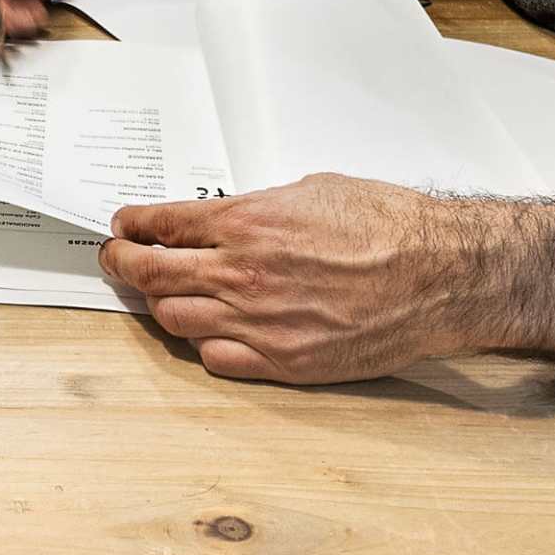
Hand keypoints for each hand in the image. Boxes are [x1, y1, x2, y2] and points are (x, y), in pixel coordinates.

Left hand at [97, 174, 484, 383]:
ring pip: (176, 321)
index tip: (121, 226)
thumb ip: (258, 209)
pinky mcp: (283, 363)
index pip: (162, 225)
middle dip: (125, 264)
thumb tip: (226, 220)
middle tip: (117, 258)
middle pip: (152, 275)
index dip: (133, 226)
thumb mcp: (310, 191)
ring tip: (159, 295)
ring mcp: (259, 324)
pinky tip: (209, 331)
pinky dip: (204, 344)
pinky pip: (216, 360)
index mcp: (247, 223)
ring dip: (160, 305)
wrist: (438, 273)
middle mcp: (242, 274)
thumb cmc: (386, 224)